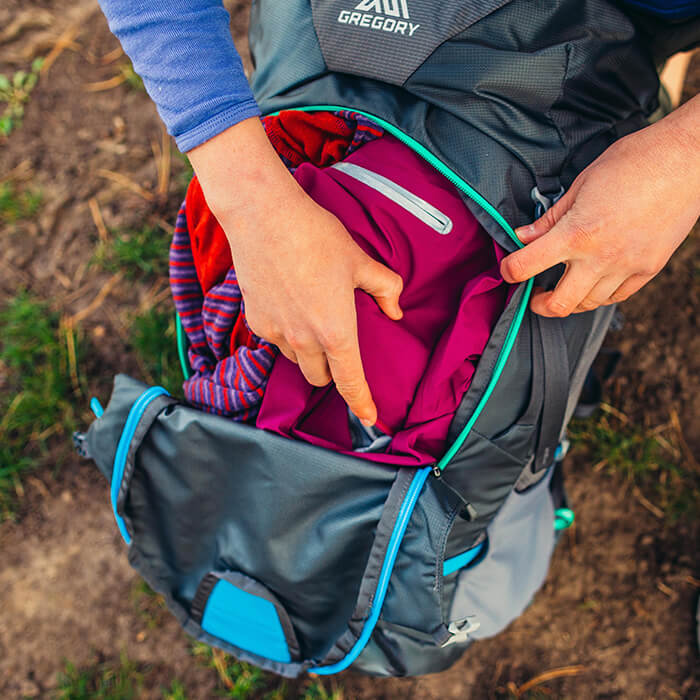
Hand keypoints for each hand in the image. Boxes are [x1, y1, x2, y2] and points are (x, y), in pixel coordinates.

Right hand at [187, 117, 402, 425]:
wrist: (263, 216)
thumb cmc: (316, 236)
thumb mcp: (361, 261)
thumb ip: (385, 289)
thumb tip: (395, 311)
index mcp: (336, 330)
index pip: (350, 381)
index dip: (362, 404)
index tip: (370, 418)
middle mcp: (304, 341)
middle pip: (320, 378)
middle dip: (332, 372)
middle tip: (338, 343)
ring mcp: (276, 333)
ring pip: (296, 362)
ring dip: (308, 354)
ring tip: (312, 318)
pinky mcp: (256, 322)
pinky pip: (276, 343)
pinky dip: (287, 336)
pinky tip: (291, 306)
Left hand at [501, 95, 699, 316]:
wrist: (687, 159)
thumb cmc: (635, 162)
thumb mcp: (582, 183)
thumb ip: (551, 217)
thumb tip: (524, 236)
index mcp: (577, 233)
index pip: (528, 265)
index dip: (510, 271)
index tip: (508, 270)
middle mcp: (601, 257)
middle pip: (559, 305)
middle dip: (539, 305)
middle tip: (534, 295)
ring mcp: (627, 267)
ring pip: (589, 303)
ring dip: (571, 299)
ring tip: (565, 284)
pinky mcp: (648, 269)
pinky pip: (617, 297)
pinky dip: (599, 294)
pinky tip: (593, 281)